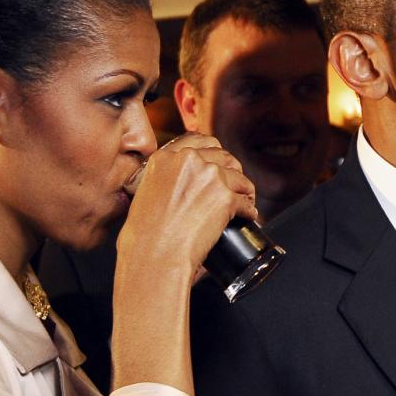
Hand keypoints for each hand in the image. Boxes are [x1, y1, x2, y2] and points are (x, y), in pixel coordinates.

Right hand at [118, 133, 257, 278]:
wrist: (155, 254)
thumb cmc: (146, 233)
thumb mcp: (147, 191)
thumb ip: (166, 177)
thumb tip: (186, 179)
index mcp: (166, 157)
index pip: (201, 141)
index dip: (216, 153)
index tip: (222, 164)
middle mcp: (189, 160)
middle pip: (225, 157)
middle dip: (233, 172)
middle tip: (235, 187)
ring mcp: (209, 176)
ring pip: (240, 178)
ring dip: (244, 191)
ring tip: (245, 202)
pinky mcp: (225, 197)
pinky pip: (246, 202)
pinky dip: (249, 211)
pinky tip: (248, 217)